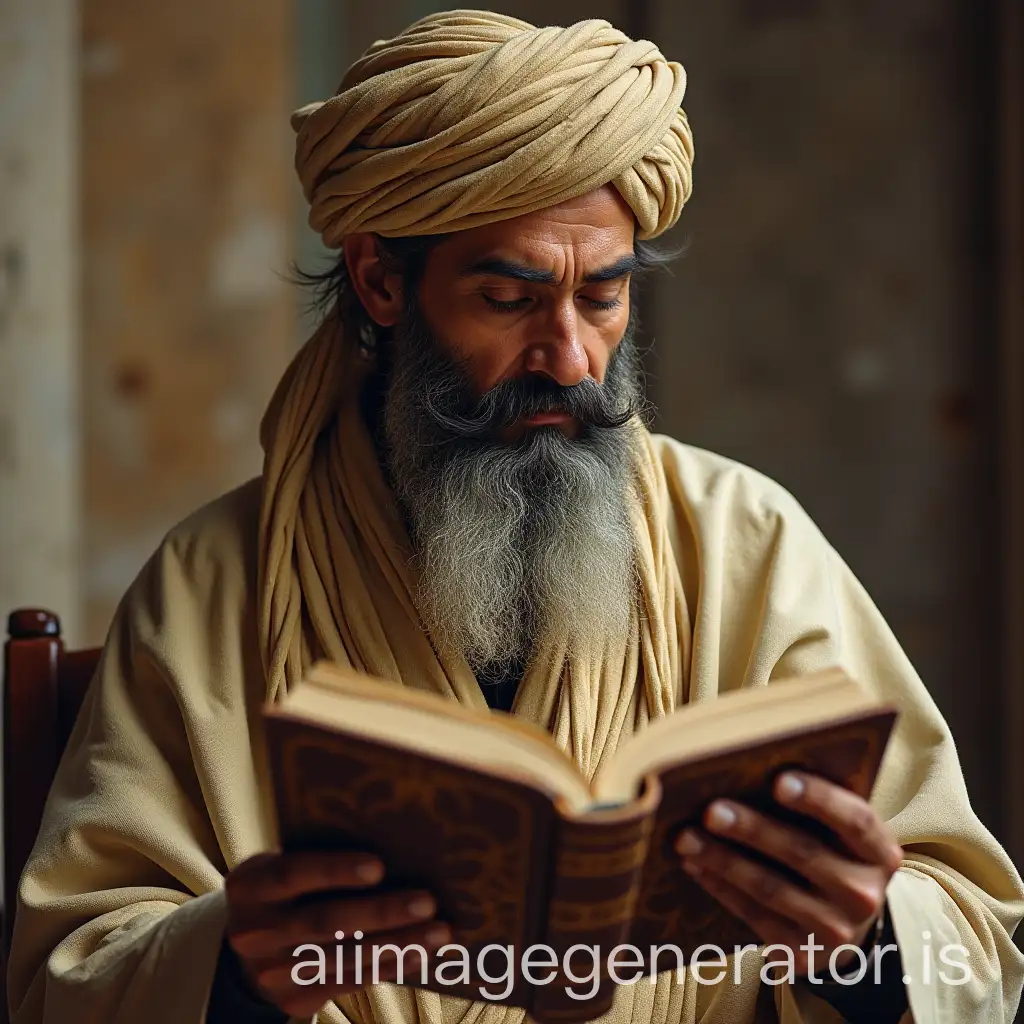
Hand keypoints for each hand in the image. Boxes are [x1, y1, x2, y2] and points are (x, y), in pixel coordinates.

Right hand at [224, 850, 450, 1017]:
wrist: (246, 950)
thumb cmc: (285, 889)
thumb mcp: (281, 864)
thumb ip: (317, 853)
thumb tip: (390, 837)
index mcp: (251, 886)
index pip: (293, 874)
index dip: (335, 870)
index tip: (379, 866)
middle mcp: (256, 931)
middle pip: (326, 922)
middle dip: (381, 913)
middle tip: (427, 901)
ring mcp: (274, 971)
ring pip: (344, 957)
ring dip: (397, 944)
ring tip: (439, 931)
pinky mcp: (295, 998)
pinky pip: (349, 982)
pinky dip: (388, 966)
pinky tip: (419, 954)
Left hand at [674, 772, 902, 977]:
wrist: (847, 926)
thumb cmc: (831, 854)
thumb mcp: (839, 832)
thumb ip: (812, 802)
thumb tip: (749, 765)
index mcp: (878, 851)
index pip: (854, 820)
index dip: (818, 799)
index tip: (778, 780)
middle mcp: (863, 892)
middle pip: (803, 853)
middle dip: (752, 829)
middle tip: (711, 810)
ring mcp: (834, 929)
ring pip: (771, 888)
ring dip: (723, 860)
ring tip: (686, 837)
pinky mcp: (800, 952)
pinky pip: (753, 914)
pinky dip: (719, 886)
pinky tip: (694, 863)